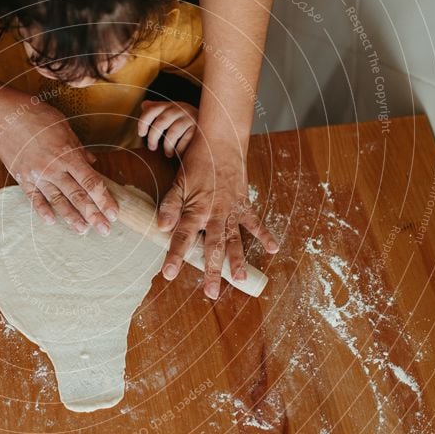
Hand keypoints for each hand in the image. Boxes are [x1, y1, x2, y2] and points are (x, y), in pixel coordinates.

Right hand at [0, 102, 117, 234]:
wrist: (6, 115)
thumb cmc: (38, 116)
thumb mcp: (65, 128)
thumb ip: (79, 148)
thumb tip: (92, 162)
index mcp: (68, 155)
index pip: (91, 182)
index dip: (104, 199)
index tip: (113, 213)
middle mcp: (54, 168)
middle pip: (78, 196)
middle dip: (93, 214)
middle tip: (105, 230)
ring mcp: (37, 175)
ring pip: (57, 201)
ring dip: (71, 217)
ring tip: (83, 231)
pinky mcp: (22, 178)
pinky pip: (34, 197)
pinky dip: (42, 210)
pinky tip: (52, 221)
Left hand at [138, 100, 197, 156]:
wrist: (209, 123)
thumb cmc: (183, 121)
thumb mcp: (170, 113)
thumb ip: (157, 109)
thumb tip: (143, 105)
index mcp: (168, 105)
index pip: (151, 110)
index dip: (143, 122)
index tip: (141, 134)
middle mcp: (178, 108)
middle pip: (160, 123)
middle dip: (153, 138)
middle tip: (152, 147)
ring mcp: (189, 118)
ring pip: (172, 134)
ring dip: (167, 147)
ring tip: (168, 154)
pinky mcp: (198, 128)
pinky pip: (184, 142)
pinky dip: (180, 150)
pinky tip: (179, 153)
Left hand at [157, 136, 278, 299]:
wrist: (221, 141)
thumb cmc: (197, 161)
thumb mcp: (178, 182)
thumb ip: (170, 205)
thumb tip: (160, 227)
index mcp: (195, 210)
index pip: (181, 238)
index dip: (174, 256)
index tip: (169, 274)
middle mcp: (214, 214)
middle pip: (212, 247)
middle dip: (211, 270)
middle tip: (211, 292)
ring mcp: (231, 210)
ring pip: (234, 240)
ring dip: (236, 261)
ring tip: (238, 280)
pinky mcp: (244, 203)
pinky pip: (255, 222)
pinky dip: (264, 235)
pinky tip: (273, 249)